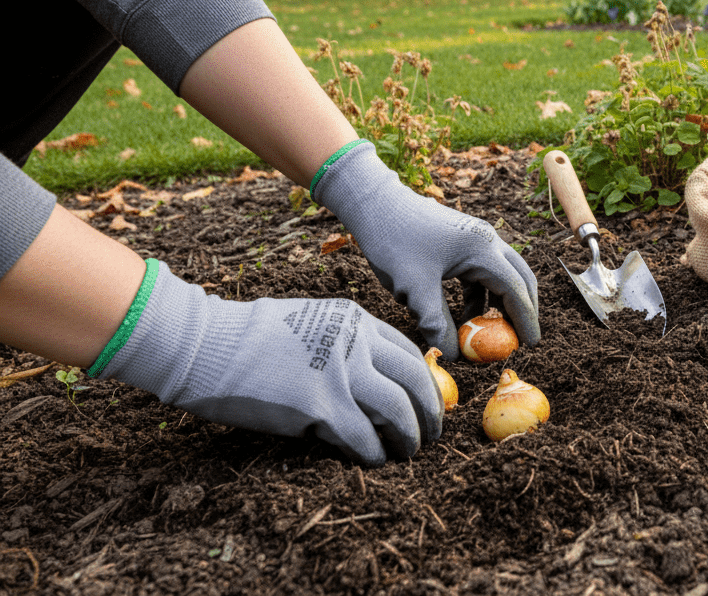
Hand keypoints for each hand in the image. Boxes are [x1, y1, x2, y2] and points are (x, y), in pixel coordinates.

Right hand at [96, 260, 441, 465]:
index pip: (408, 352)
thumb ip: (343, 344)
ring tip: (409, 452)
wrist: (202, 345)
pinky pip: (364, 437)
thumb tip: (372, 379)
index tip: (427, 401)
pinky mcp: (320, 406)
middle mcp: (355, 342)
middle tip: (432, 433)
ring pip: (398, 411)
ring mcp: (340, 373)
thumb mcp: (309, 324)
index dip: (424, 381)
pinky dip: (374, 454)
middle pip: (415, 380)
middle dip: (430, 411)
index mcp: (354, 320)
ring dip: (409, 437)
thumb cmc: (246, 338)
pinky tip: (373, 461)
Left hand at [312, 140, 539, 360]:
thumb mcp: (414, 289)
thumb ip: (436, 323)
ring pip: (501, 276)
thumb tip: (456, 356)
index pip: (516, 290)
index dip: (525, 320)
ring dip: (498, 304)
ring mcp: (475, 239)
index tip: (530, 345)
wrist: (375, 204)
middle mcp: (487, 241)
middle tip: (519, 341)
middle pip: (520, 279)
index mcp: (483, 249)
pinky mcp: (462, 241)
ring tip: (487, 334)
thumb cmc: (394, 242)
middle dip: (522, 310)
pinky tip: (462, 316)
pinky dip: (479, 296)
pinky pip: (481, 273)